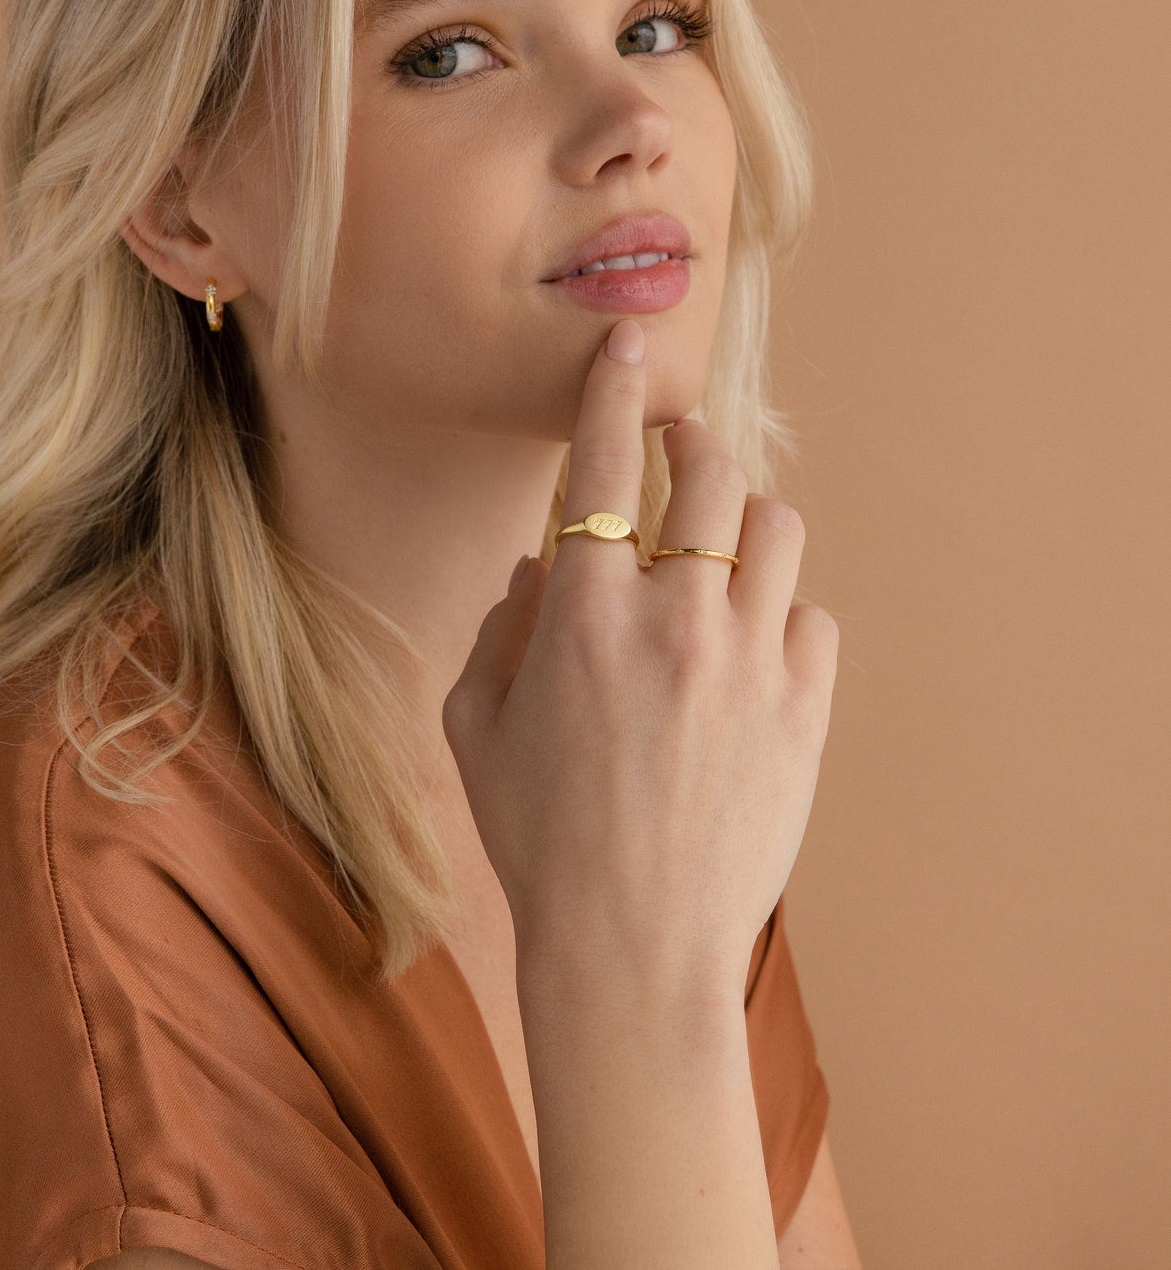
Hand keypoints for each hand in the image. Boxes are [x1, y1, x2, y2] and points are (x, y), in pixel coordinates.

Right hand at [441, 318, 839, 977]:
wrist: (634, 948)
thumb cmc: (538, 839)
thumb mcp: (476, 729)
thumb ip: (501, 629)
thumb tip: (543, 566)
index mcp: (582, 614)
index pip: (604, 462)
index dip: (614, 388)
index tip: (628, 341)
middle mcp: (673, 618)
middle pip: (713, 473)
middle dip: (695, 441)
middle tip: (681, 449)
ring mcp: (750, 661)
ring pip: (778, 530)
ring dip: (746, 518)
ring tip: (721, 544)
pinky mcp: (805, 709)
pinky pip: (812, 617)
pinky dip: (779, 611)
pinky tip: (750, 644)